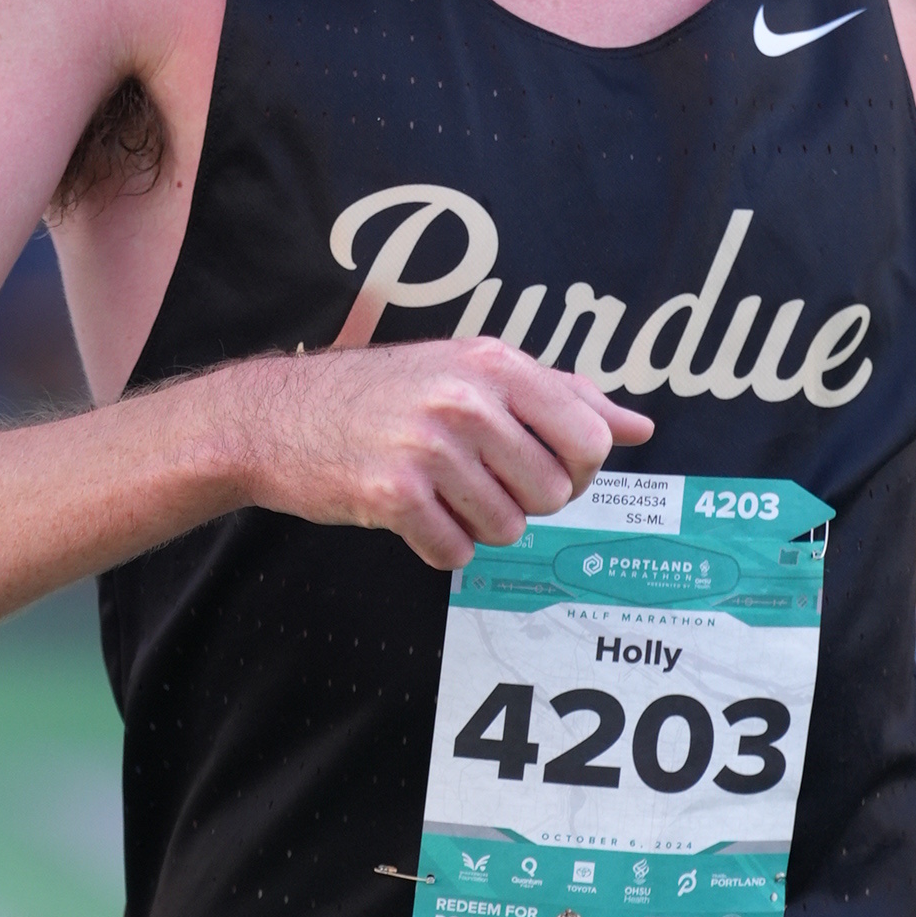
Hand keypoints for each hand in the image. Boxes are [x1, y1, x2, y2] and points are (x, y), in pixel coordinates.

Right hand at [232, 337, 646, 570]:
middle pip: (553, 493)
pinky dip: (438, 546)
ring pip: (507, 527)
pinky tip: (411, 513)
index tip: (538, 464)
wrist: (276, 417)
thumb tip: (639, 426)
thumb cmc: (385, 395)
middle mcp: (467, 400)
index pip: (590, 439)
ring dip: (477, 524)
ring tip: (439, 491)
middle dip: (523, 500)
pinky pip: (455, 553)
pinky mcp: (392, 494)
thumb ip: (561, 396)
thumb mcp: (473, 371)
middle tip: (476, 479)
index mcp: (496, 364)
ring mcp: (429, 447)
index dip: (576, 469)